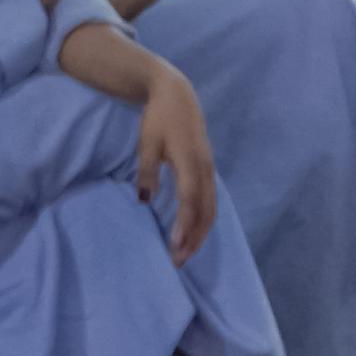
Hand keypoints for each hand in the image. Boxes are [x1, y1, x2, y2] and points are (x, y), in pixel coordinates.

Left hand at [130, 66, 215, 261]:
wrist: (177, 94)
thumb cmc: (158, 118)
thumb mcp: (146, 143)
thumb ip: (146, 171)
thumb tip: (144, 200)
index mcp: (190, 160)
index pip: (190, 200)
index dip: (184, 225)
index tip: (175, 247)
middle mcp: (204, 167)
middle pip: (206, 209)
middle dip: (195, 237)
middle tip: (178, 261)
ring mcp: (208, 168)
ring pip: (211, 207)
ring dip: (200, 232)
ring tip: (185, 252)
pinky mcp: (206, 168)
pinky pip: (209, 199)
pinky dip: (203, 219)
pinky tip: (193, 231)